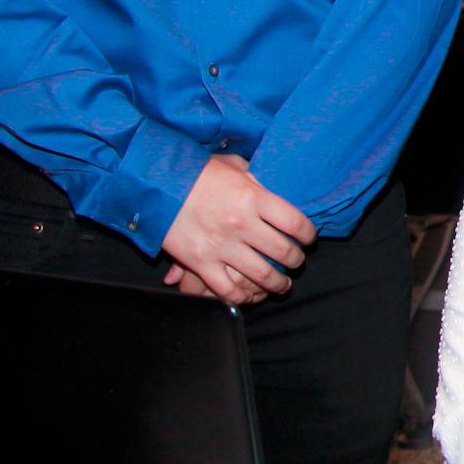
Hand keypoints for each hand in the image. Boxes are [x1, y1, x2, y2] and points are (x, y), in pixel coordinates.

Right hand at [158, 154, 315, 304]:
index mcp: (252, 197)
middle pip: (283, 252)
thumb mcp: (232, 166)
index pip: (296, 223)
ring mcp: (220, 246)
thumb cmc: (196, 171)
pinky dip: (244, 297)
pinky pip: (229, 289)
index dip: (308, 234)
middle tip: (296, 262)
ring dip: (278, 283)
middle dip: (296, 261)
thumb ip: (257, 180)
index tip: (308, 238)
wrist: (155, 183)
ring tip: (282, 284)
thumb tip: (275, 190)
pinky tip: (252, 295)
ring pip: (261, 275)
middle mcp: (240, 223)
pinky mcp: (200, 262)